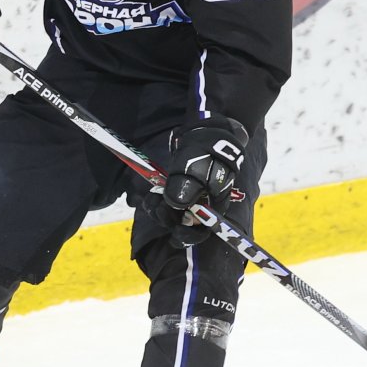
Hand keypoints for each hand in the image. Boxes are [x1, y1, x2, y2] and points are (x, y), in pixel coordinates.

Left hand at [149, 117, 249, 245]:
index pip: (202, 232)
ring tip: (152, 199)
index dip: (187, 235)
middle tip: (159, 208)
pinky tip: (152, 195)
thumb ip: (187, 188)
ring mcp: (190, 199)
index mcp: (214, 206)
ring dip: (160, 212)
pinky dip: (157, 202)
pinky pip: (167, 204)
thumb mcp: (197, 167)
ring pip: (173, 215)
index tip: (175, 228)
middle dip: (169, 220)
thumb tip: (175, 205)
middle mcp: (202, 207)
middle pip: (185, 226)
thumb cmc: (207, 150)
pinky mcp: (179, 191)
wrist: (207, 131)